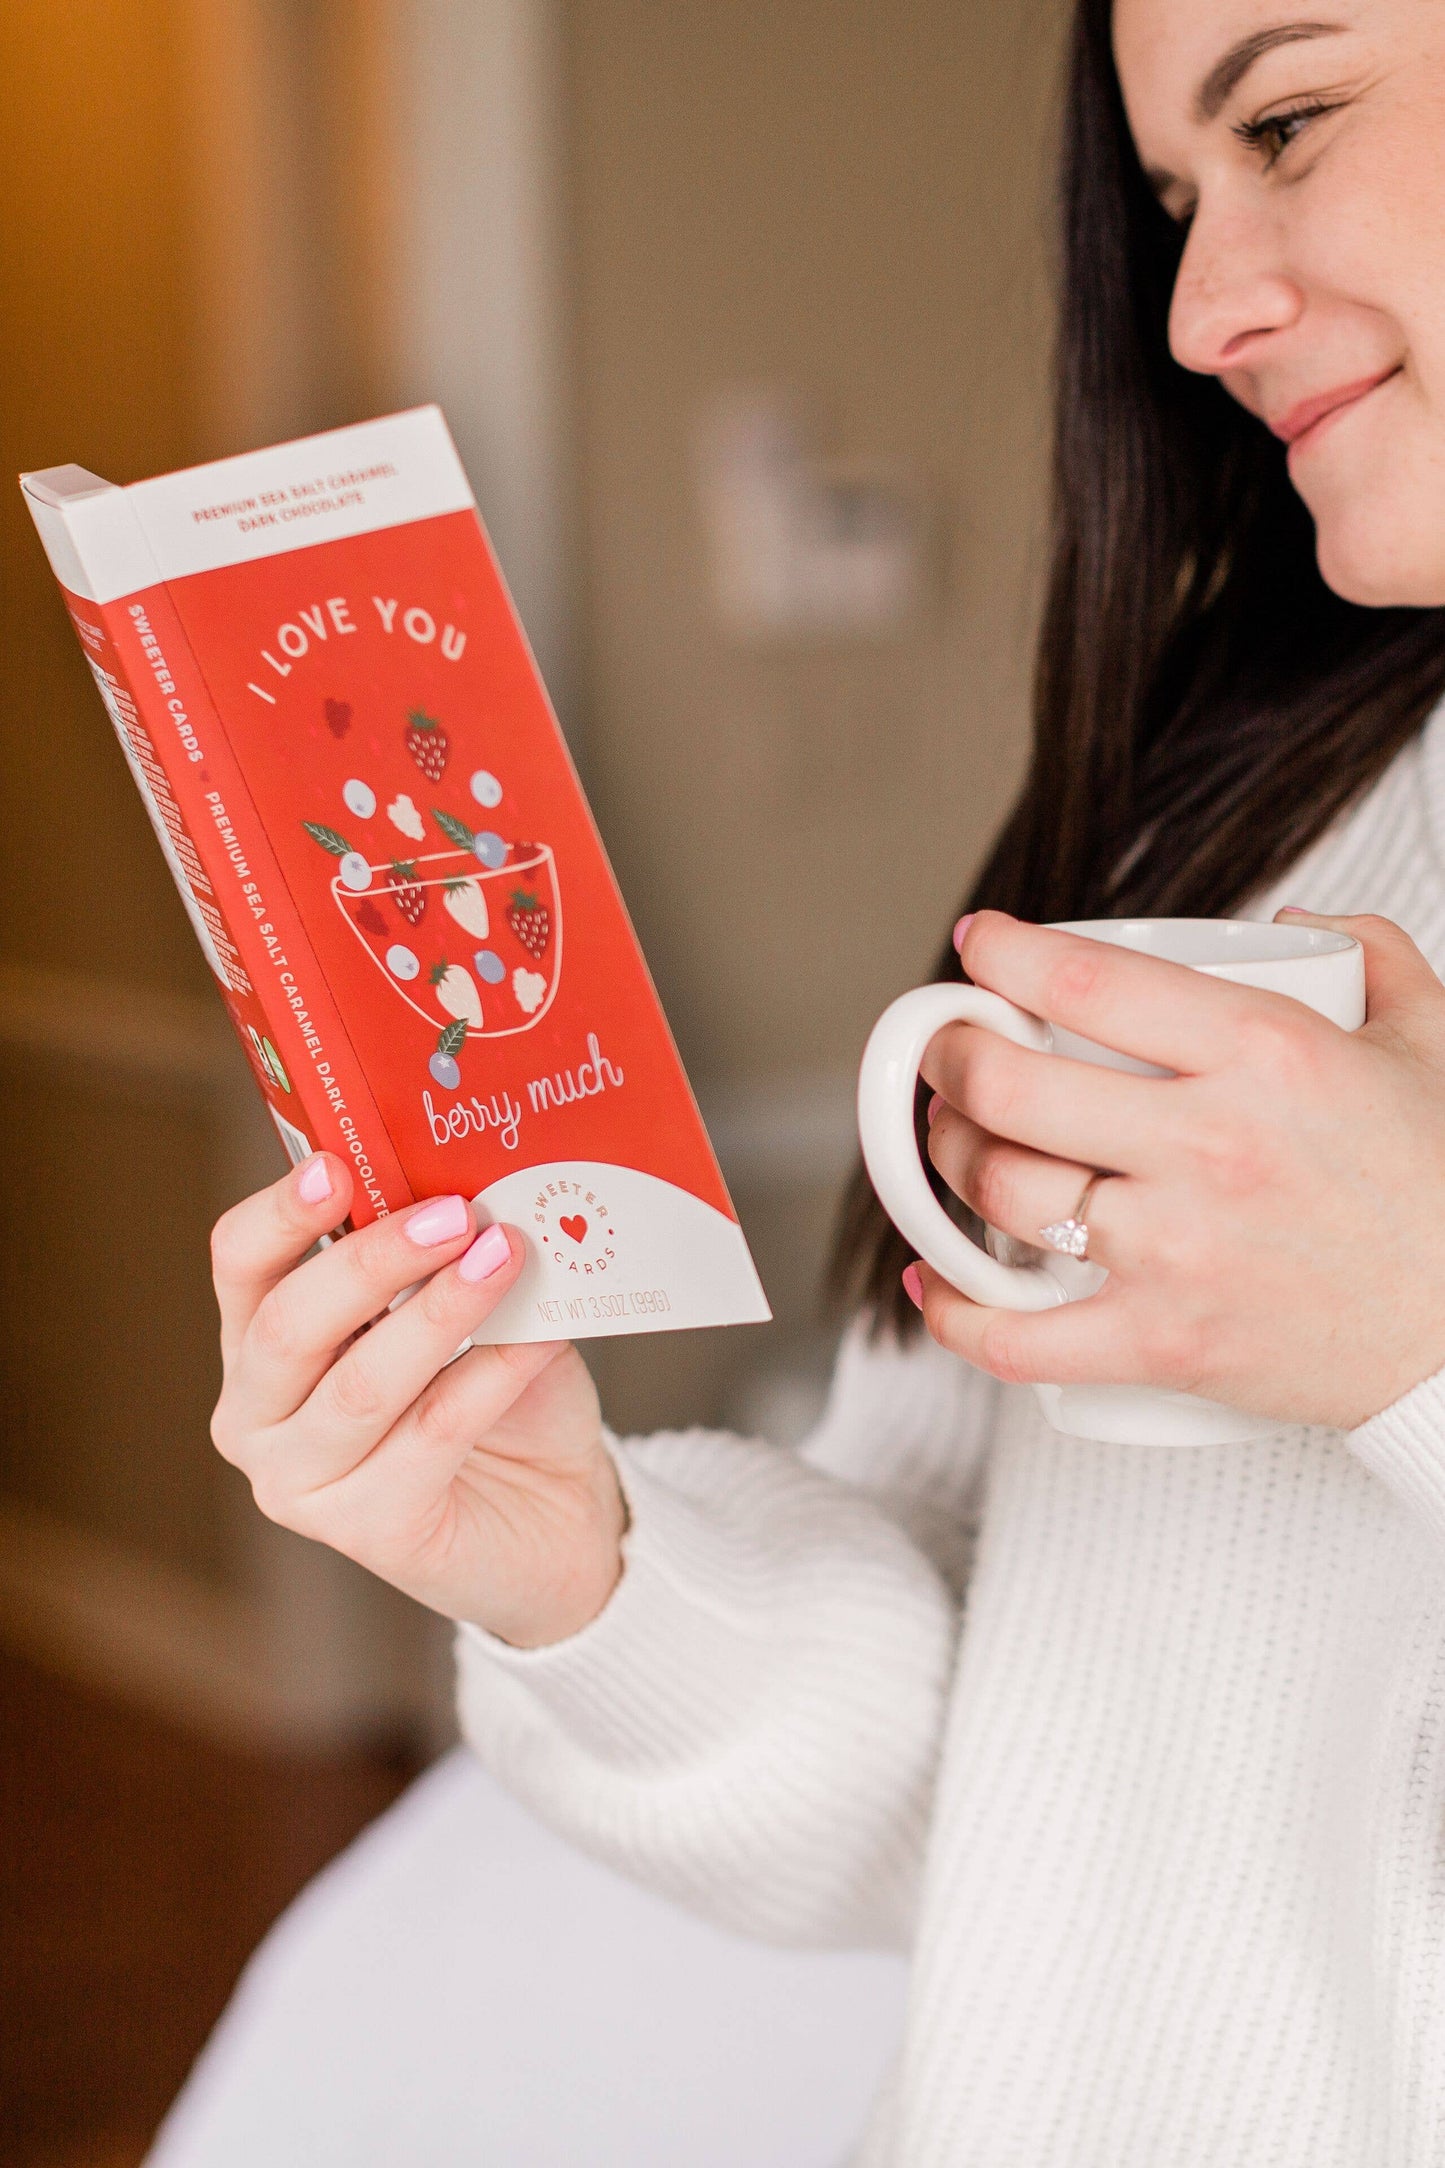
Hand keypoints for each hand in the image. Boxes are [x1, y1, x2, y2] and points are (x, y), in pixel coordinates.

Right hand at [209, 1156, 622, 1645]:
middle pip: (290, 1324)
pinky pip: (432, 1435)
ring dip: (440, 1311)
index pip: (239, 1263)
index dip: (280, 1213)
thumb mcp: (461, 1306)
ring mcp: (303, 1483)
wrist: (557, 1511)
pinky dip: (491, 1375)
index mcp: (261, 1343)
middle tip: (453, 1214)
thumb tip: (470, 1184)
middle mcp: (258, 1416)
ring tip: (505, 1257)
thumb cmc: (496, 1393)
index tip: (335, 1166)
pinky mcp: (371, 1530)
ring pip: (361, 1385)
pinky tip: (538, 1339)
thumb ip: (441, 1255)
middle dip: (374, 1260)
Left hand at [912, 909, 1444, 1430]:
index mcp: (1265, 1054)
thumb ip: (1369, 956)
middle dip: (948, 1056)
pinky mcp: (1164, 1345)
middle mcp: (1209, 1147)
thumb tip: (1291, 924)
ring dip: (947, 1159)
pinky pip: (1019, 1337)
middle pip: (1009, 1086)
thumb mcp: (1429, 1041)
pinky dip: (956, 1313)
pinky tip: (933, 1282)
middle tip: (945, 1049)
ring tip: (954, 1141)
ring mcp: (1178, 1252)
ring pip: (999, 1193)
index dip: (1004, 954)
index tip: (981, 946)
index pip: (1086, 982)